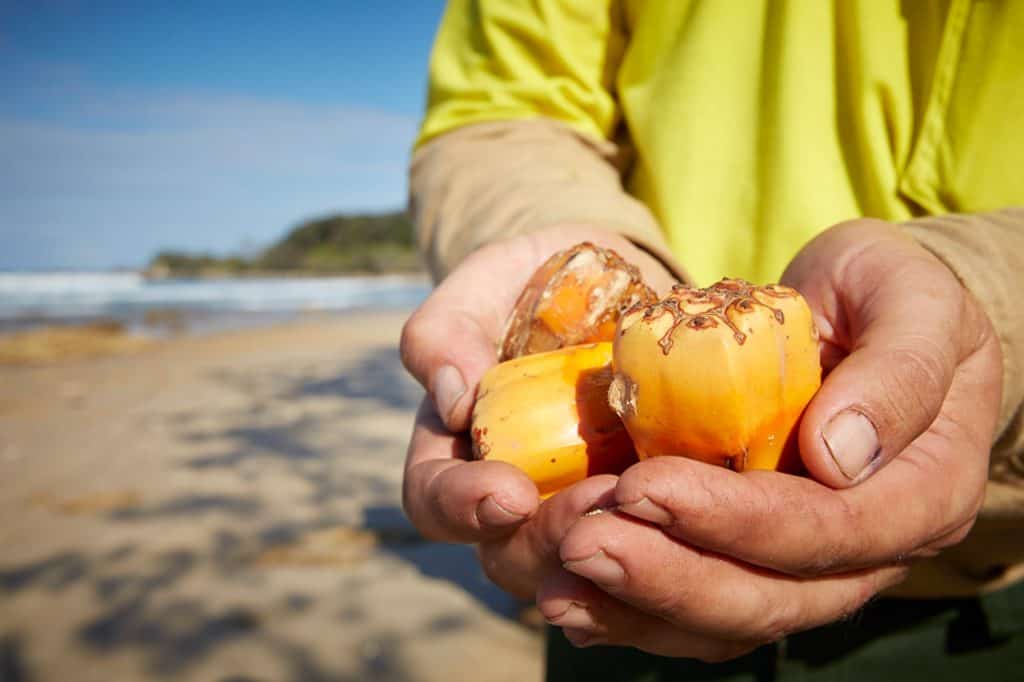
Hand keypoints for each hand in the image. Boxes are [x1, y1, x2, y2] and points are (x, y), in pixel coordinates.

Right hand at [400, 226, 675, 551]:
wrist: (625, 284)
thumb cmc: (539, 281)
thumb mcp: (487, 282)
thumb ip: (449, 329)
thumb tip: (452, 401)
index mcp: (457, 453)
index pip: (435, 502)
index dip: (462, 508)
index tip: (509, 491)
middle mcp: (516, 499)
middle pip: (511, 556)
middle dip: (552, 539)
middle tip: (600, 498)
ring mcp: (585, 511)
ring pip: (586, 571)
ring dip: (616, 550)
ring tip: (652, 504)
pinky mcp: (650, 511)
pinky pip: (655, 554)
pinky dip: (673, 549)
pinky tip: (700, 525)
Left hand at [536, 219, 1002, 659]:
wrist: (873, 316)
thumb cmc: (894, 296)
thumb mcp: (914, 300)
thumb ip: (897, 371)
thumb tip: (837, 455)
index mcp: (925, 493)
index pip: (832, 531)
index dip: (738, 520)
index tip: (644, 486)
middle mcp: (868, 550)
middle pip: (772, 598)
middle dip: (670, 576)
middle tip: (582, 542)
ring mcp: (809, 564)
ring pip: (727, 620)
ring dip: (637, 606)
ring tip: (558, 581)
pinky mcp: (753, 557)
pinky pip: (697, 608)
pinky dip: (631, 610)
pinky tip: (568, 595)